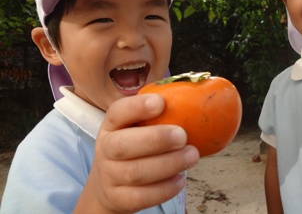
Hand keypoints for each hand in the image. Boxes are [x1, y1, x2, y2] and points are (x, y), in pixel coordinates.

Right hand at [75, 93, 199, 213]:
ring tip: (192, 156)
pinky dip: (164, 189)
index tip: (160, 102)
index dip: (137, 107)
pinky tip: (180, 179)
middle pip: (123, 145)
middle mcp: (106, 149)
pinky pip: (141, 197)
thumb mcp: (135, 129)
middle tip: (182, 135)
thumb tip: (195, 103)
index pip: (117, 112)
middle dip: (156, 139)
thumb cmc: (132, 149)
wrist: (108, 186)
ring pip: (136, 172)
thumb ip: (156, 118)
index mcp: (112, 126)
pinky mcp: (119, 199)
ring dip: (168, 164)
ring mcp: (109, 176)